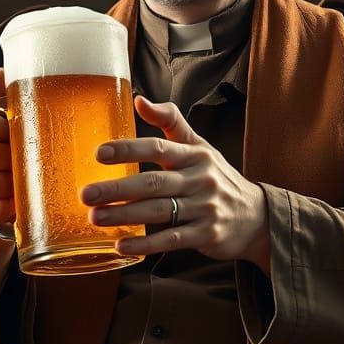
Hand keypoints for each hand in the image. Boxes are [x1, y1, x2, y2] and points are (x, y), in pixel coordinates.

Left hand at [80, 96, 270, 273]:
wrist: (256, 217)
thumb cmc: (219, 177)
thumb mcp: (200, 146)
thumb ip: (170, 121)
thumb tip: (138, 99)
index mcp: (195, 155)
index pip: (158, 148)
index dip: (128, 149)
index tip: (99, 153)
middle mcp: (200, 179)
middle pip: (153, 182)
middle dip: (117, 188)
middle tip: (86, 193)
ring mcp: (205, 208)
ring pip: (160, 211)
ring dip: (125, 215)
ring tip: (96, 217)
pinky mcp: (206, 235)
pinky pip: (172, 240)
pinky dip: (146, 243)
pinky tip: (122, 244)